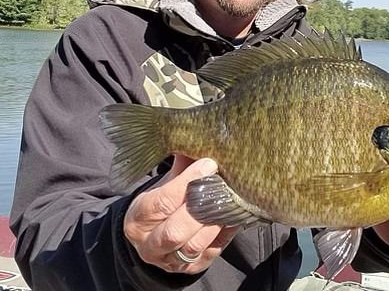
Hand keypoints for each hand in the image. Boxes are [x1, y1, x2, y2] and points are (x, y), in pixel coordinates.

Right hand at [123, 155, 238, 272]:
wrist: (152, 240)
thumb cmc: (159, 205)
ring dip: (215, 220)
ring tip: (229, 198)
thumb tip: (197, 138)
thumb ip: (179, 166)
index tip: (208, 164)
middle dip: (201, 206)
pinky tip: (234, 214)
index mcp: (138, 220)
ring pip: (195, 245)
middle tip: (221, 183)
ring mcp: (172, 261)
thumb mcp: (161, 185)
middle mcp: (150, 245)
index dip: (187, 182)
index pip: (161, 202)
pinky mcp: (193, 268)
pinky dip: (226, 232)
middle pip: (176, 230)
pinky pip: (213, 251)